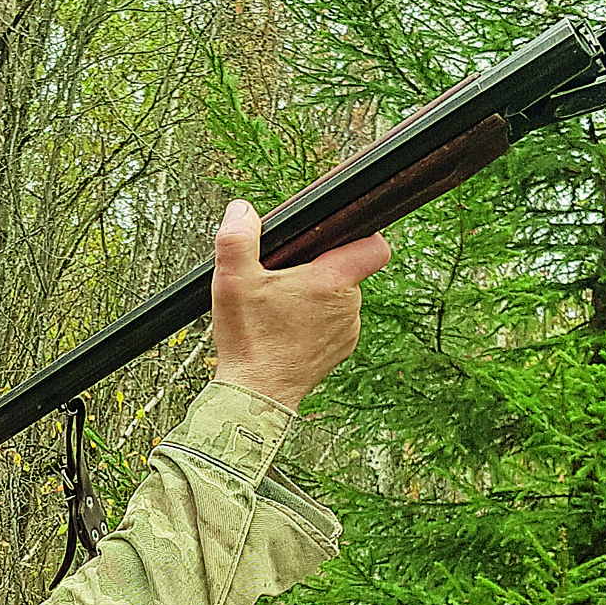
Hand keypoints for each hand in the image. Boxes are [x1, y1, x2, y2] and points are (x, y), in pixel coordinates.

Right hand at [210, 199, 390, 410]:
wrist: (254, 395)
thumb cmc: (248, 341)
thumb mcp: (231, 281)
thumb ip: (237, 238)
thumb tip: (241, 209)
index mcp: (332, 282)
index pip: (374, 246)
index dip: (358, 235)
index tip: (331, 239)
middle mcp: (349, 307)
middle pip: (346, 271)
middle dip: (318, 269)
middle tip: (282, 281)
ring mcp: (347, 332)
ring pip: (339, 298)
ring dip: (315, 297)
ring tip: (279, 308)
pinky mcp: (338, 352)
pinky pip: (333, 324)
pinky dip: (313, 322)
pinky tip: (285, 329)